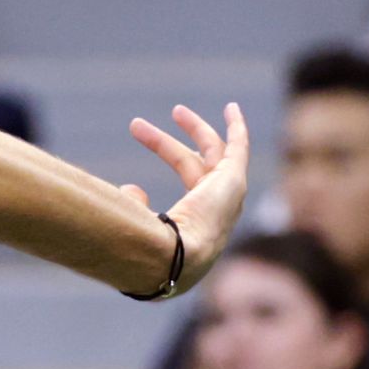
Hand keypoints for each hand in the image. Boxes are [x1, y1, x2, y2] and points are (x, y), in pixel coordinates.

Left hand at [120, 103, 249, 291]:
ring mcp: (226, 194)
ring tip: (174, 110)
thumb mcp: (136, 227)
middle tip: (138, 125)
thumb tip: (128, 190)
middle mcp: (212, 208)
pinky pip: (239, 147)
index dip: (167, 156)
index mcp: (192, 220)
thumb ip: (134, 207)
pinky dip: (237, 127)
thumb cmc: (153, 252)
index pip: (179, 180)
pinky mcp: (234, 180)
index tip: (148, 139)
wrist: (177, 260)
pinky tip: (231, 108)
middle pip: (189, 165)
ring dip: (193, 128)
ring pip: (210, 151)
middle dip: (166, 145)